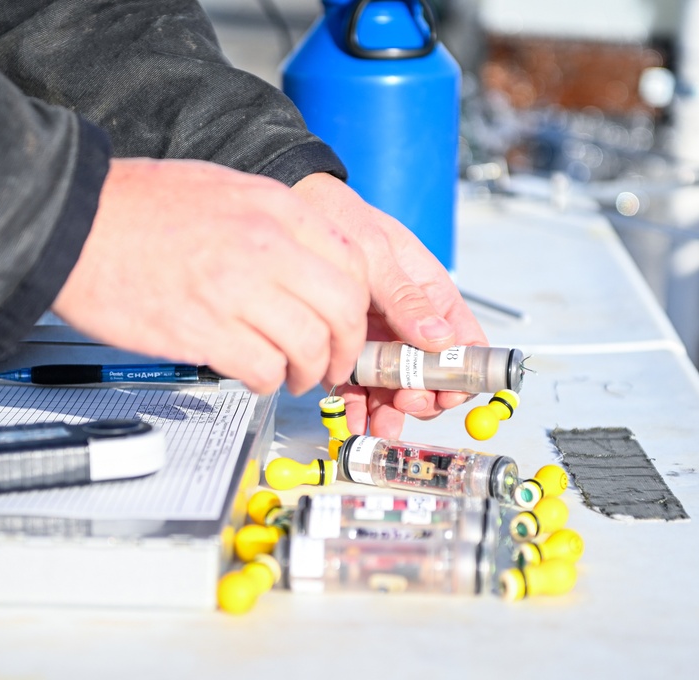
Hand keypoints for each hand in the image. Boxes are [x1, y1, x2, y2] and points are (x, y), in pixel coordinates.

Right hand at [51, 159, 370, 394]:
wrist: (73, 220)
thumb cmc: (135, 205)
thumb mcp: (222, 187)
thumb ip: (272, 221)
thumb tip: (305, 259)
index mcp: (273, 206)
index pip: (353, 261)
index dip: (359, 305)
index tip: (349, 324)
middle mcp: (264, 244)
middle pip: (342, 308)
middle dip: (343, 347)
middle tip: (331, 362)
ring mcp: (235, 287)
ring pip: (308, 344)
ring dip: (306, 371)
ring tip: (291, 375)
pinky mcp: (202, 328)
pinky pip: (262, 367)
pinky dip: (267, 381)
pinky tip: (254, 376)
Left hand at [291, 172, 487, 436]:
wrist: (296, 210)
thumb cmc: (345, 220)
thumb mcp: (378, 253)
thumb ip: (406, 296)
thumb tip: (440, 336)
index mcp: (430, 295)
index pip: (463, 343)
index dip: (463, 374)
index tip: (448, 393)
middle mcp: (409, 321)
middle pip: (430, 373)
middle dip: (421, 396)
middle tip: (404, 403)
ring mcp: (379, 336)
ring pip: (394, 385)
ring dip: (389, 409)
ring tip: (376, 423)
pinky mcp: (346, 346)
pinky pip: (358, 383)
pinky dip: (358, 404)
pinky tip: (353, 418)